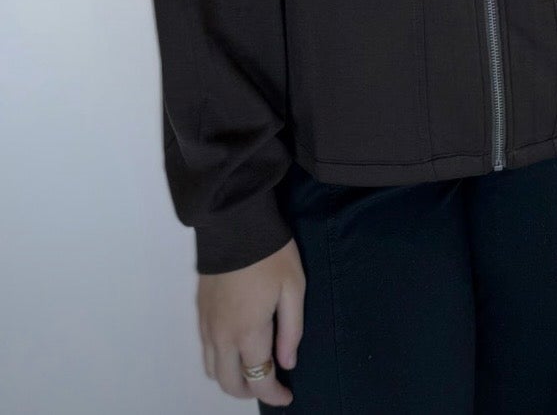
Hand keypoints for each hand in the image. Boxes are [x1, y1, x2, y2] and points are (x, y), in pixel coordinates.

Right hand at [197, 240, 304, 403]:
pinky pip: (204, 351)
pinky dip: (218, 361)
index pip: (258, 379)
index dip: (273, 394)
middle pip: (229, 383)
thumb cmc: (270, 253)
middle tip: (271, 384)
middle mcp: (221, 336)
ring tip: (253, 370)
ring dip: (231, 379)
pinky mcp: (199, 312)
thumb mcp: (294, 287)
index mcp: (247, 332)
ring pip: (211, 371)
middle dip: (250, 391)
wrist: (234, 223)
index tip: (287, 396)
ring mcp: (206, 325)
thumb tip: (287, 362)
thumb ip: (291, 330)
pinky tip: (235, 349)